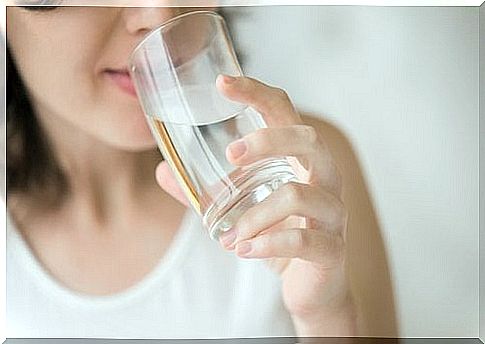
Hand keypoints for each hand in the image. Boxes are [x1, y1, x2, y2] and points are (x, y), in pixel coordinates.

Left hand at [155, 75, 356, 336]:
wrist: (311, 286)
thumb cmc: (278, 235)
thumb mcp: (240, 209)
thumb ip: (204, 192)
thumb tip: (163, 171)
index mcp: (300, 161)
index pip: (285, 113)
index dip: (258, 92)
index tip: (223, 83)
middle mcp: (324, 178)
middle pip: (308, 139)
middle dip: (267, 141)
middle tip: (229, 155)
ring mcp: (333, 213)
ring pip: (299, 194)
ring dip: (256, 214)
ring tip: (228, 236)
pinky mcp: (332, 248)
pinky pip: (304, 240)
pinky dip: (268, 244)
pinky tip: (244, 250)